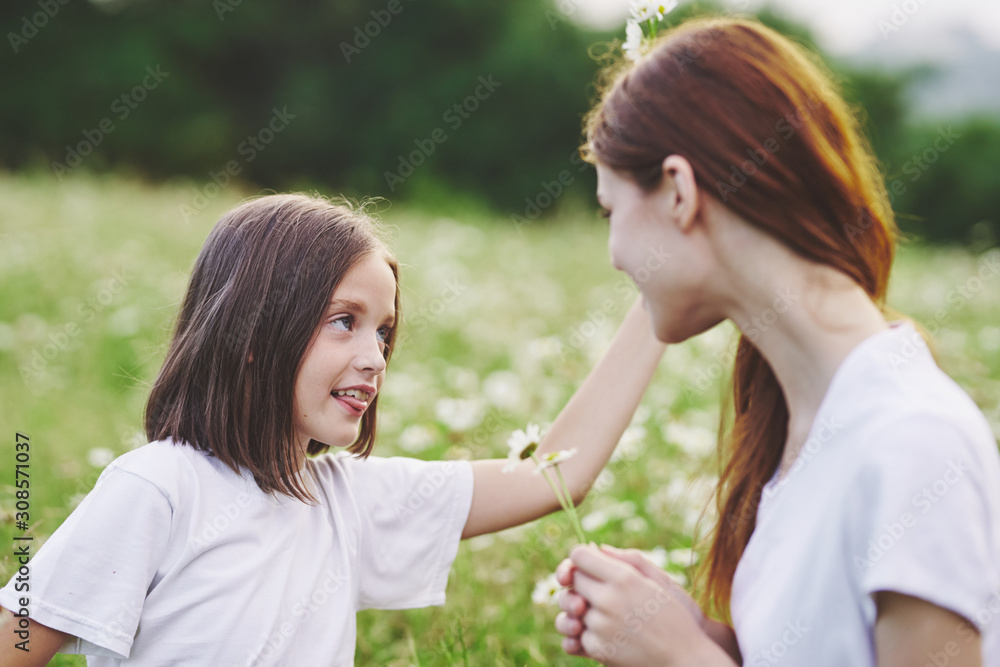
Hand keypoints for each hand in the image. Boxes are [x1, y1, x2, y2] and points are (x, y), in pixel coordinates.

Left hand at [555, 544, 721, 665]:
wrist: (687, 659)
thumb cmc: (676, 616)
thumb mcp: (658, 580)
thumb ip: (626, 560)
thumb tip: (596, 547)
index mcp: (624, 578)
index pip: (578, 556)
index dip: (581, 558)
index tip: (589, 566)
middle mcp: (608, 601)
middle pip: (572, 582)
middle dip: (579, 583)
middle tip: (593, 590)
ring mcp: (601, 628)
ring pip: (569, 611)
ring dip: (577, 611)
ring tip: (590, 613)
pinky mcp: (599, 651)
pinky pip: (574, 638)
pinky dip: (581, 636)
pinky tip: (594, 633)